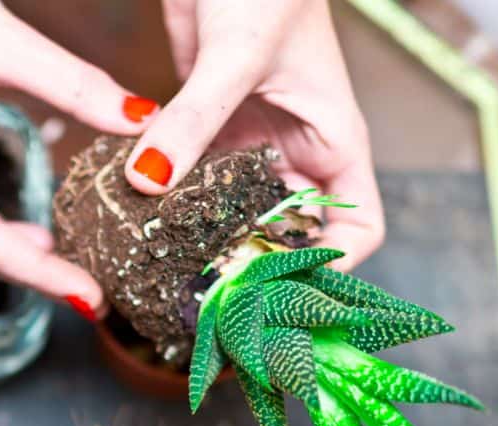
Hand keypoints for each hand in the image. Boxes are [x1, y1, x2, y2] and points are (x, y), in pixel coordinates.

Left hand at [126, 0, 383, 268]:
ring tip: (168, 274)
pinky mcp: (207, 132)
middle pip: (289, 232)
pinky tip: (140, 224)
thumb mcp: (234, 56)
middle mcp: (294, 151)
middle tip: (209, 298)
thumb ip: (194, 119)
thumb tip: (150, 179)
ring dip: (207, 241)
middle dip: (256, 265)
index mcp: (333, 141)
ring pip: (236, 214)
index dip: (331, 264)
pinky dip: (172, 204)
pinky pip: (193, 182)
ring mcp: (249, 144)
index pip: (357, 225)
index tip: (277, 286)